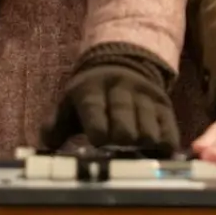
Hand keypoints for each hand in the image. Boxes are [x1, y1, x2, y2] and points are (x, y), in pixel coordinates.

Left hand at [41, 44, 178, 155]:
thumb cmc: (91, 95)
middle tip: (118, 149)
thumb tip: (46, 146)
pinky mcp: (163, 104)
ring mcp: (145, 97)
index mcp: (91, 90)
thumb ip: (55, 126)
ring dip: (142, 146)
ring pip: (148, 130)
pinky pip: (169, 130)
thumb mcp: (70, 104)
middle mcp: (120, 90)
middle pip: (124, 126)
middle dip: (121, 142)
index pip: (95, 111)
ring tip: (136, 151)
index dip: (98, 131)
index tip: (99, 143)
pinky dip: (163, 145)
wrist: (122, 62)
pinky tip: (155, 152)